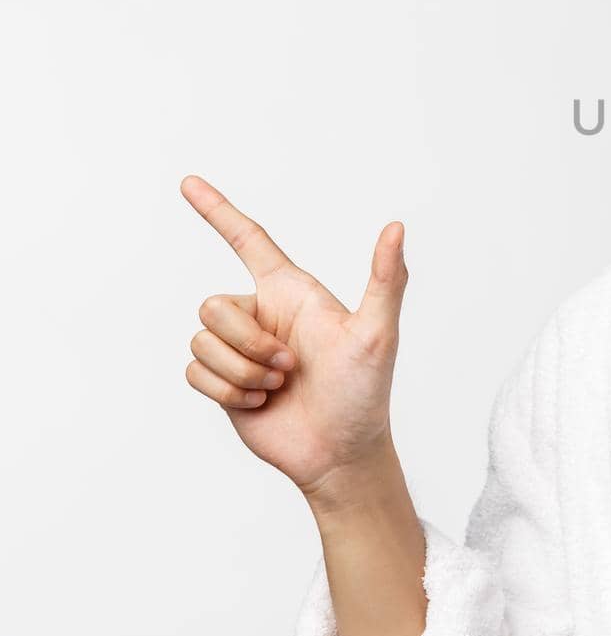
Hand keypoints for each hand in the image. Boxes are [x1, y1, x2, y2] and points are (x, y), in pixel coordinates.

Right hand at [181, 175, 408, 500]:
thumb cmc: (365, 392)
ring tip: (279, 386)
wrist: (340, 452)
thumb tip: (397, 226)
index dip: (217, 211)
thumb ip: (386, 279)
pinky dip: (226, 392)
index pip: (248, 240)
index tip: (188, 182)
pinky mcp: (223, 382)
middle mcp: (264, 314)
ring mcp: (241, 349)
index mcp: (294, 292)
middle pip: (213, 304)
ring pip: (202, 341)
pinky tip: (261, 403)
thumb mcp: (379, 334)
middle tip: (289, 366)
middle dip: (247, 342)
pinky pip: (194, 373)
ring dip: (241, 372)